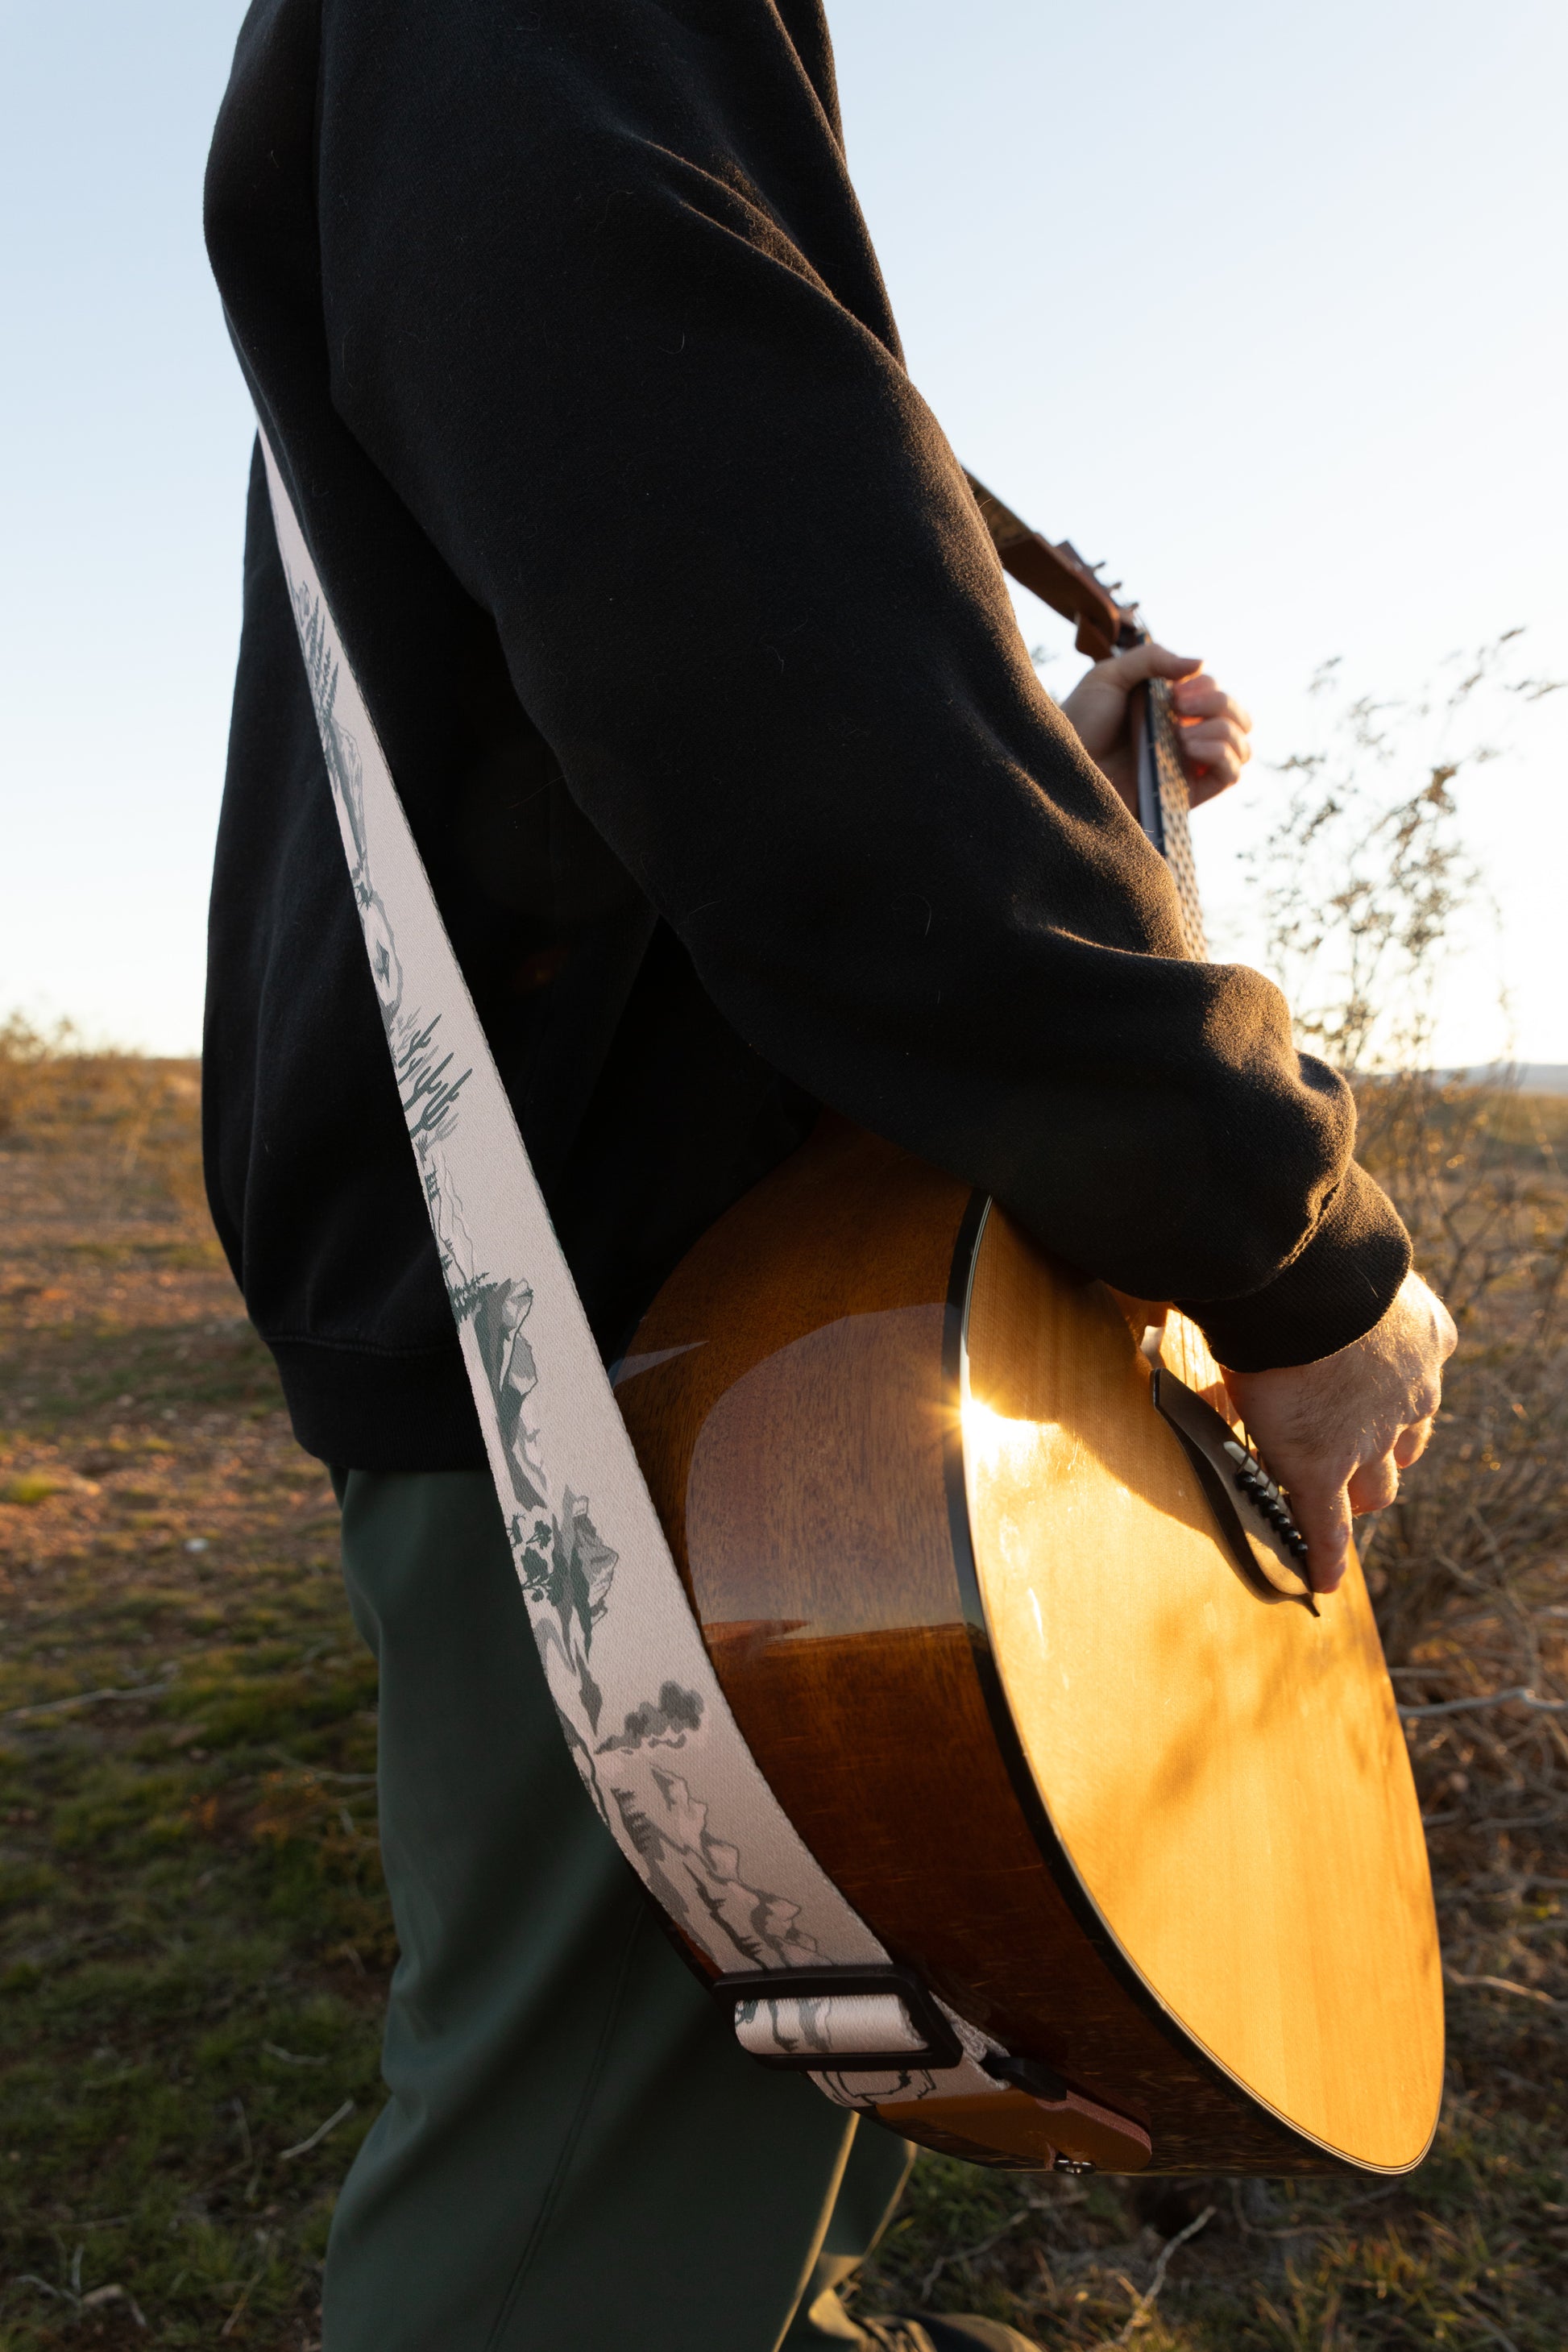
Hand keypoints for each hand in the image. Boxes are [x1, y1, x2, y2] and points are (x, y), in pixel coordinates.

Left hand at [1059, 641, 1252, 818]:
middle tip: (1179, 705)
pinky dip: (1222, 755)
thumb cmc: (1080, 723)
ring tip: (1180, 734)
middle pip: (1238, 717)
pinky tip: (1190, 747)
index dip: (1207, 687)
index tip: (1175, 690)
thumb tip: (1200, 662)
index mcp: (1174, 710)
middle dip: (1219, 703)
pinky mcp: (1187, 794)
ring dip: (1221, 730)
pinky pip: (1230, 775)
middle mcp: (1187, 736)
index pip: (1217, 694)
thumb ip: (1151, 659)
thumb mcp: (1110, 677)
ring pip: (1241, 746)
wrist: (1062, 767)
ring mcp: (1189, 766)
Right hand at [1221, 1273, 1457, 1595]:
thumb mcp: (1345, 1270)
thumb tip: (1269, 1272)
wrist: (1311, 1284)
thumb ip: (1326, 1286)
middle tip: (1360, 1460)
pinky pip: (1327, 1524)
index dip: (1394, 1401)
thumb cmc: (1319, 1259)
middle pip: (1406, 1441)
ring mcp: (1370, 1438)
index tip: (1377, 1406)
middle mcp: (1412, 1393)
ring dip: (1360, 1496)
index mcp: (1425, 1337)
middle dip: (1385, 1453)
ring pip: (1376, 1485)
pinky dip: (1323, 1554)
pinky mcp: (1327, 1469)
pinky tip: (1319, 1579)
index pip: (1417, 1384)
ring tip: (1340, 1506)